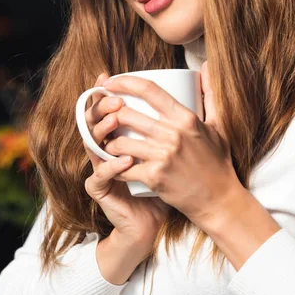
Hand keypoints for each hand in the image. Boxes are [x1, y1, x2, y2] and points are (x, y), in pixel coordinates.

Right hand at [83, 73, 169, 252]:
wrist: (154, 221)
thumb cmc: (167, 182)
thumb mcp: (176, 147)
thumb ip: (183, 117)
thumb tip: (203, 73)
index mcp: (118, 136)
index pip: (106, 109)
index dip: (104, 92)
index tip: (109, 77)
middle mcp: (105, 149)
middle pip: (93, 121)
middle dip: (102, 107)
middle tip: (116, 99)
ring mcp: (100, 168)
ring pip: (91, 143)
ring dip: (103, 130)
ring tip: (116, 120)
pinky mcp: (100, 188)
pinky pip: (101, 174)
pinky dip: (112, 166)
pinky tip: (126, 160)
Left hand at [101, 62, 244, 228]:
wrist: (219, 200)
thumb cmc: (217, 162)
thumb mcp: (219, 125)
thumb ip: (210, 94)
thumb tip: (206, 66)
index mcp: (186, 118)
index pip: (148, 90)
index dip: (124, 82)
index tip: (110, 82)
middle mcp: (173, 134)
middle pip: (126, 114)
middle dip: (110, 115)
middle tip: (105, 118)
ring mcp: (163, 156)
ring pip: (119, 141)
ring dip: (108, 142)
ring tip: (108, 143)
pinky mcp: (155, 177)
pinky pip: (122, 167)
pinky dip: (114, 167)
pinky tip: (113, 166)